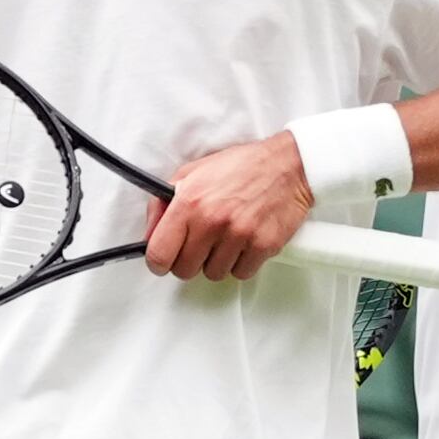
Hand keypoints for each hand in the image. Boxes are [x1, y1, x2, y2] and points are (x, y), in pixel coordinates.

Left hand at [143, 133, 314, 282]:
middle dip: (190, 261)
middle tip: (201, 244)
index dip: (159, 262)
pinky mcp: (263, 246)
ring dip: (218, 261)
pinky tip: (245, 242)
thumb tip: (149, 235)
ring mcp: (239, 235)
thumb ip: (163, 204)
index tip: (164, 259)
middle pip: (185, 270)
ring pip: (214, 274)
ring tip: (227, 238)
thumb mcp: (193, 172)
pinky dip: (242, 263)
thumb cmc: (241, 167)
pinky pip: (241, 273)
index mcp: (189, 202)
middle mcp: (211, 220)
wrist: (288, 165)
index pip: (159, 254)